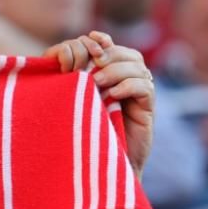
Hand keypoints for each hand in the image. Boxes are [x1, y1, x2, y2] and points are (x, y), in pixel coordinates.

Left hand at [44, 31, 154, 173]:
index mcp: (106, 76)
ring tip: (97, 83)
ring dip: (117, 70)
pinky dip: (128, 86)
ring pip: (138, 67)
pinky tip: (112, 96)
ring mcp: (137, 96)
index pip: (111, 48)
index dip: (103, 40)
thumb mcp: (67, 102)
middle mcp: (124, 83)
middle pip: (128, 53)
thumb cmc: (75, 134)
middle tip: (94, 64)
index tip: (90, 39)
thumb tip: (61, 54)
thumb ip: (66, 79)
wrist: (95, 169)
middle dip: (111, 54)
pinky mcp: (146, 111)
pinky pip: (145, 87)